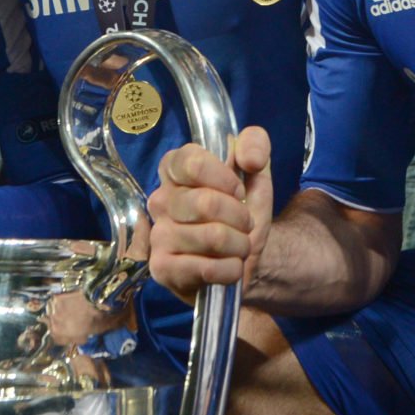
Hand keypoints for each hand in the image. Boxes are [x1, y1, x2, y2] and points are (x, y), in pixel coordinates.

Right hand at [147, 127, 273, 303]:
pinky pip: (207, 269)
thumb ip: (256, 145)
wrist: (246, 257)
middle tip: (244, 224)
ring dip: (240, 245)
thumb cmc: (243, 209)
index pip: (191, 162)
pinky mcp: (162, 269)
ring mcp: (158, 235)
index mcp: (175, 169)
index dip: (224, 179)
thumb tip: (248, 158)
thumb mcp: (257, 172)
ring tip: (237, 246)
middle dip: (240, 217)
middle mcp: (160, 199)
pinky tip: (228, 267)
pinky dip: (231, 269)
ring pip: (212, 237)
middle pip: (205, 203)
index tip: (238, 191)